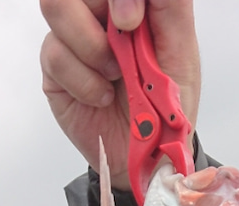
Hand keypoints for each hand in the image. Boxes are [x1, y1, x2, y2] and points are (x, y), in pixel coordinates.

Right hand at [40, 0, 200, 187]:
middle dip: (103, 9)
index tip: (132, 20)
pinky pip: (56, 54)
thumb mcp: (181, 57)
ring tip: (114, 75)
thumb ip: (171, 10)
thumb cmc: (168, 107)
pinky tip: (103, 96)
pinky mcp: (56, 67)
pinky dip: (85, 81)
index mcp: (133, 5)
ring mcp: (74, 37)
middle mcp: (100, 13)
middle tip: (122, 46)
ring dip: (89, 45)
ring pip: (57, 6)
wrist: (148, 158)